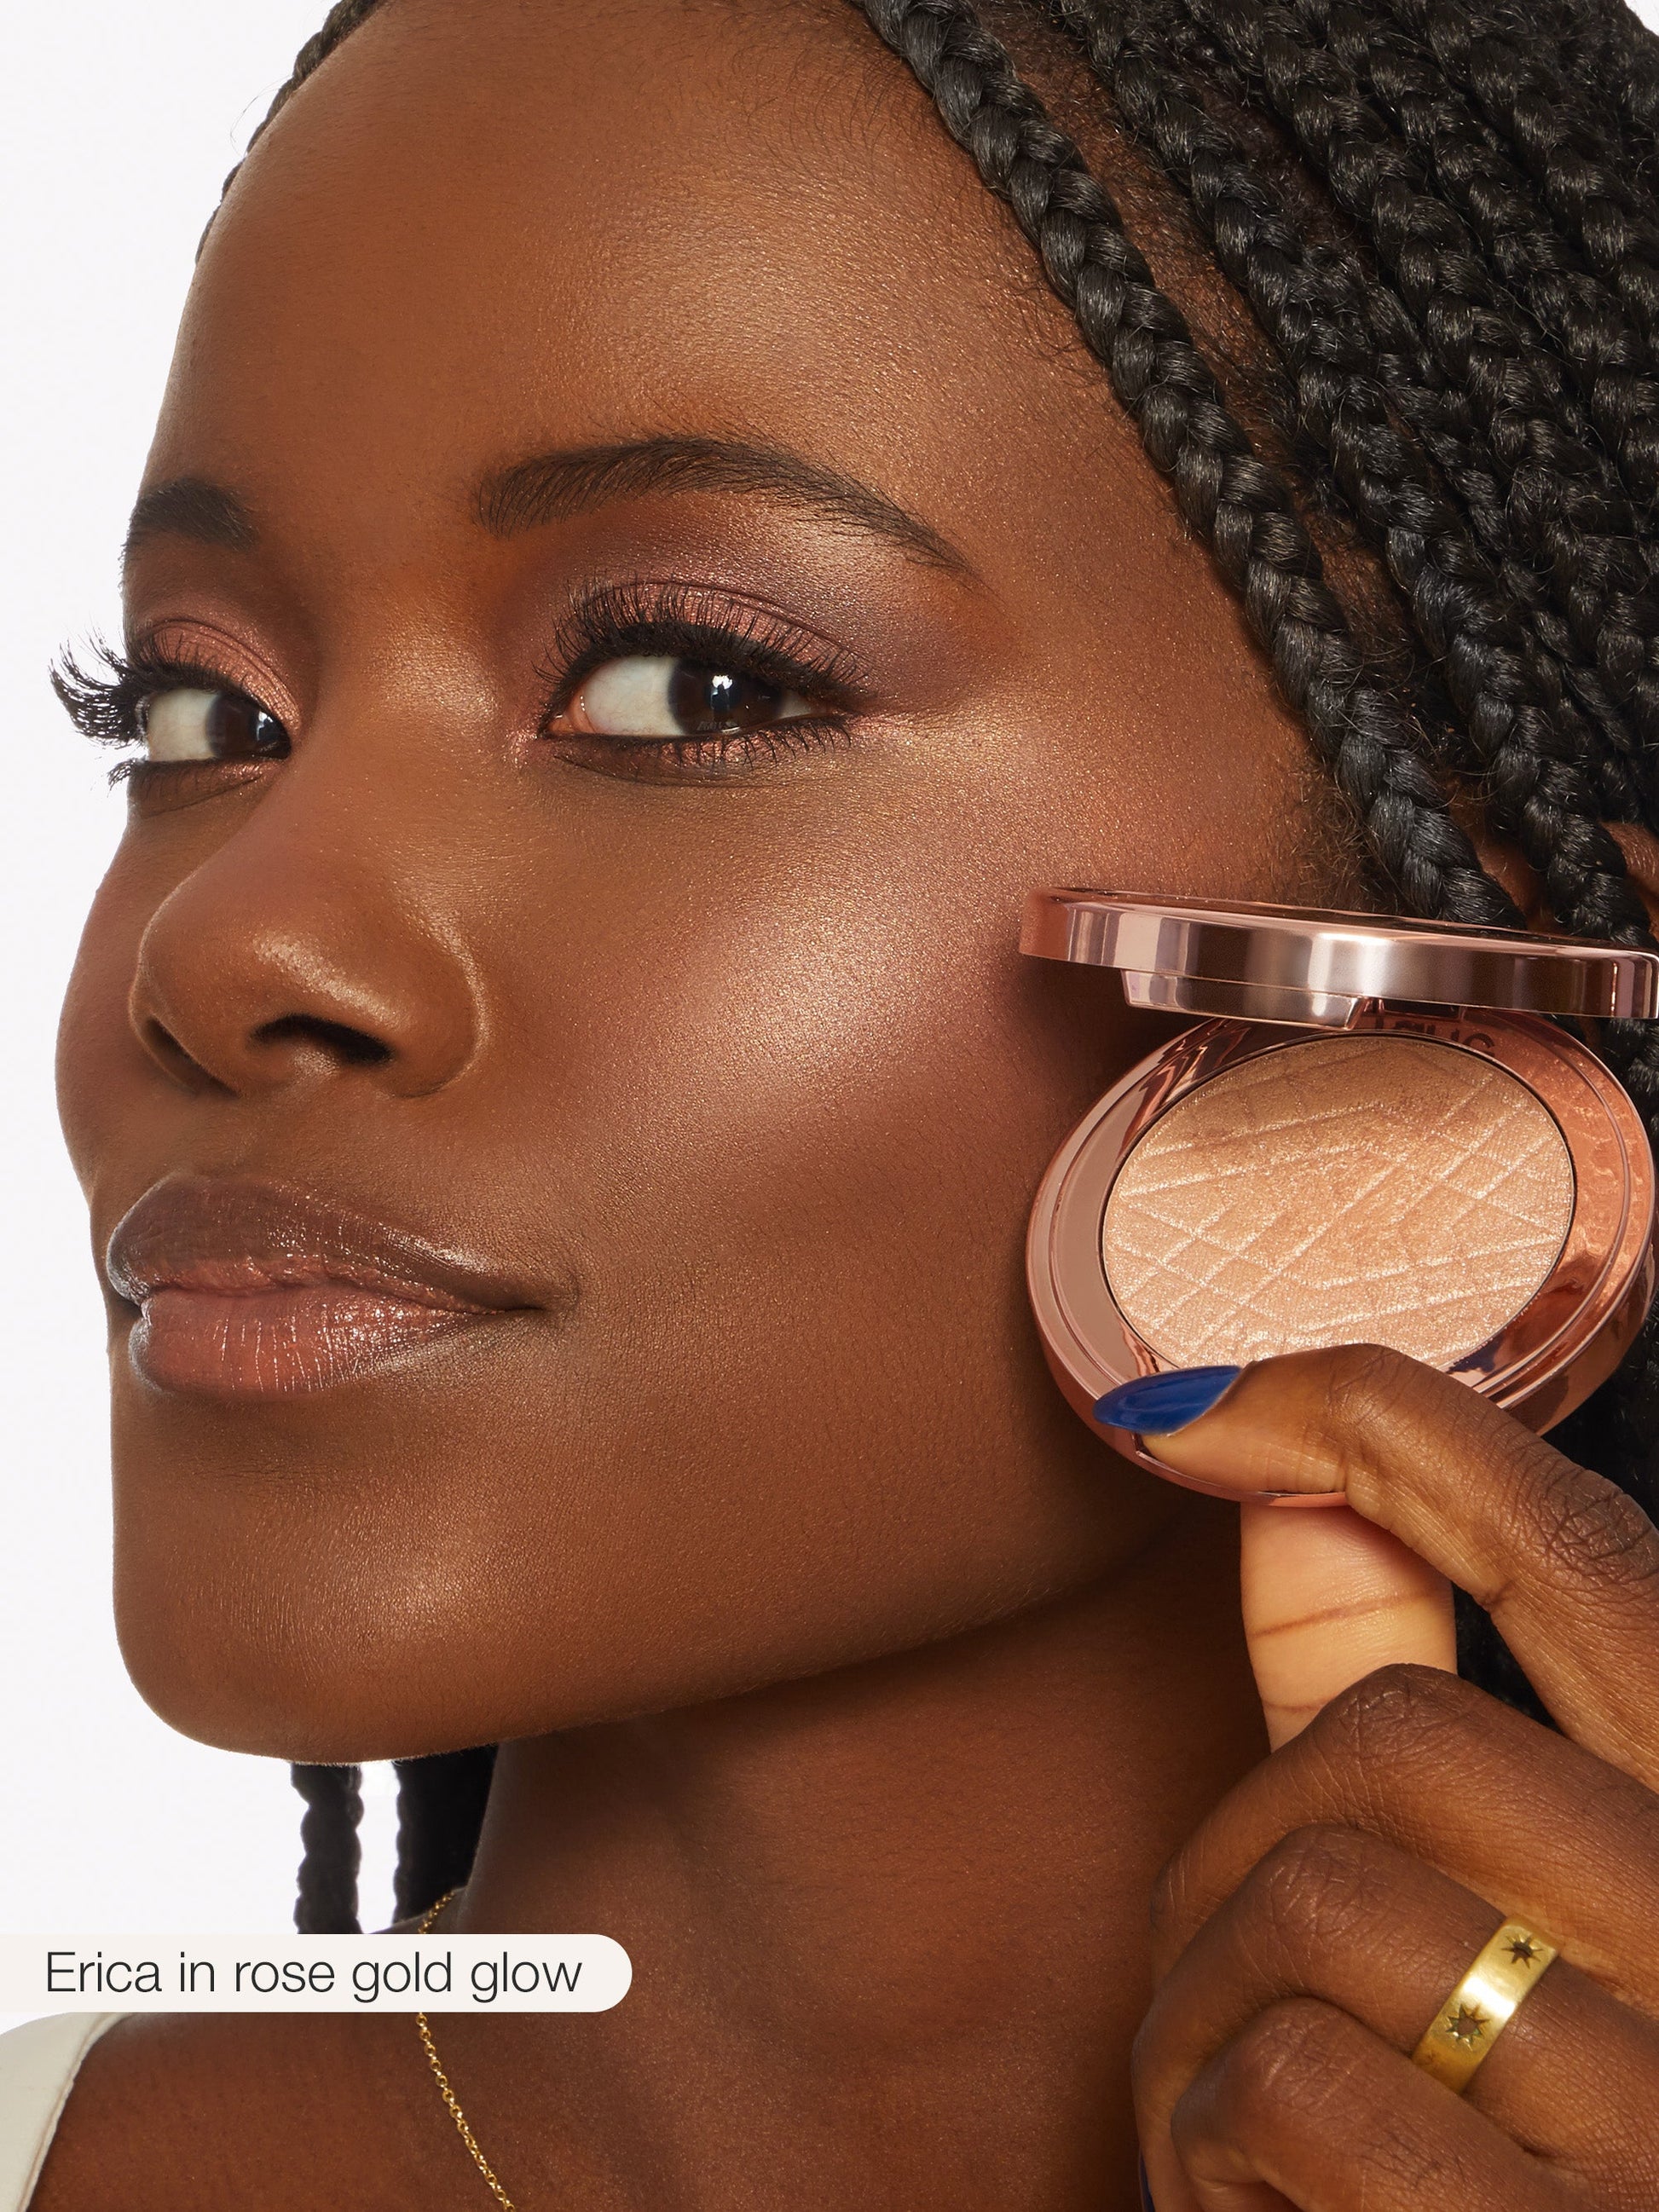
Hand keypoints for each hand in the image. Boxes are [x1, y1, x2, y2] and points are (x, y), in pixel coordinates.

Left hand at [1130, 1346, 1658, 2210]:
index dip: (1374, 1427)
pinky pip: (1292, 2086)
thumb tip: (1278, 1477)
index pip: (1583, 1554)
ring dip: (1198, 2016)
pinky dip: (1204, 2141)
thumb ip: (1401, 1692)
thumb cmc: (1509, 2155)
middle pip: (1390, 1735)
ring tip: (1237, 2129)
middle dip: (1233, 1843)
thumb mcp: (1484, 1919)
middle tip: (1223, 1980)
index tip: (1178, 1400)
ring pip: (1319, 1899)